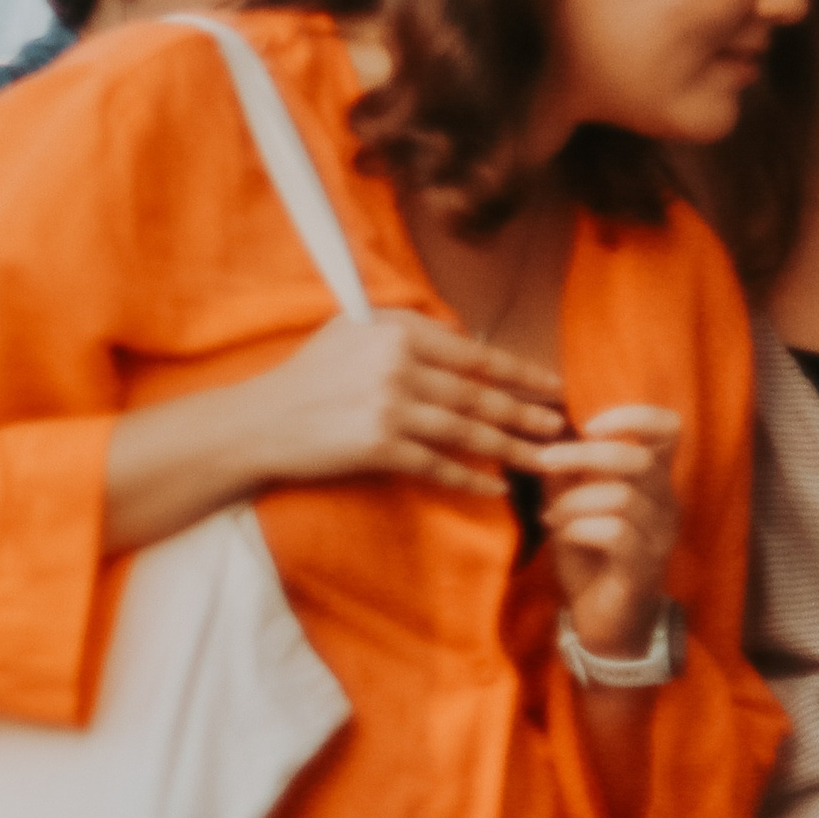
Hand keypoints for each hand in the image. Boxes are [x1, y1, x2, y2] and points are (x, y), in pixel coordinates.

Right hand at [242, 312, 566, 494]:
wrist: (258, 422)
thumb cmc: (306, 376)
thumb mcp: (352, 331)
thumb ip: (406, 329)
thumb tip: (463, 341)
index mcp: (398, 331)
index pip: (474, 354)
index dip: (519, 371)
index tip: (551, 384)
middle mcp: (398, 366)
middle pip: (479, 394)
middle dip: (526, 412)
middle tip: (560, 426)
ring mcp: (390, 408)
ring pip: (467, 430)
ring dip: (511, 447)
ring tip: (543, 457)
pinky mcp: (378, 447)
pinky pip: (437, 466)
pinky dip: (469, 478)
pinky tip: (495, 488)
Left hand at [538, 405, 681, 656]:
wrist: (605, 625)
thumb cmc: (590, 560)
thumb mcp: (572, 506)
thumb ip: (565, 472)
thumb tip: (543, 430)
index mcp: (653, 483)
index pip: (668, 430)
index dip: (631, 416)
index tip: (587, 423)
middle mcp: (666, 505)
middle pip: (638, 459)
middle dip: (583, 454)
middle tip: (543, 461)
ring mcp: (659, 538)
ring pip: (623, 497)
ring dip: (574, 500)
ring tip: (549, 516)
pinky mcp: (643, 570)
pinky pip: (616, 534)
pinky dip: (579, 528)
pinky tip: (562, 535)